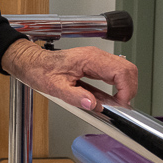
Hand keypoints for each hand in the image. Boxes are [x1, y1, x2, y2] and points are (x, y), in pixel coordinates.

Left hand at [1, 39, 137, 111]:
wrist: (32, 63)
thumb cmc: (40, 71)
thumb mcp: (55, 87)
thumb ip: (75, 96)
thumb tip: (93, 104)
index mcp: (89, 59)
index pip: (121, 71)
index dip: (127, 89)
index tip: (121, 104)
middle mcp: (96, 56)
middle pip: (128, 69)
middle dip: (130, 89)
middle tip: (120, 105)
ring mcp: (97, 59)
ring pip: (124, 70)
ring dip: (125, 88)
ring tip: (115, 103)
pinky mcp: (95, 64)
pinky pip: (115, 73)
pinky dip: (118, 86)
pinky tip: (109, 97)